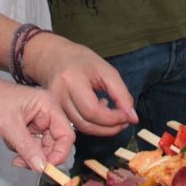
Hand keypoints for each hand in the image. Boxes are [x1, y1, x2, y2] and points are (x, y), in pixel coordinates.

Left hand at [0, 69, 73, 170]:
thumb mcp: (8, 126)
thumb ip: (27, 148)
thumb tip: (42, 168)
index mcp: (48, 105)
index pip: (66, 135)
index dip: (59, 154)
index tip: (45, 169)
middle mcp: (46, 112)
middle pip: (55, 143)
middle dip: (40, 156)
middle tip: (22, 163)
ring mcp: (37, 119)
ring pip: (42, 147)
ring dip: (29, 154)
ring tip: (12, 151)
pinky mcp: (27, 126)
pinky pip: (31, 145)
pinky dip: (22, 149)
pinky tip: (9, 142)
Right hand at [22, 34, 137, 135]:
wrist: (52, 57)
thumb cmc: (81, 60)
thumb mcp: (106, 70)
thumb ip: (121, 94)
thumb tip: (132, 117)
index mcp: (71, 81)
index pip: (93, 111)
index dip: (113, 118)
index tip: (129, 116)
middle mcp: (59, 96)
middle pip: (86, 124)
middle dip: (110, 128)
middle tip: (125, 121)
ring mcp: (55, 106)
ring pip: (82, 128)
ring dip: (103, 128)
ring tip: (114, 116)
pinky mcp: (55, 113)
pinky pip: (77, 125)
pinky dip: (93, 124)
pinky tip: (99, 112)